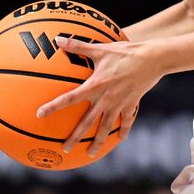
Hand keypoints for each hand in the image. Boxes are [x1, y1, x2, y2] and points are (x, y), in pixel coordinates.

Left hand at [34, 37, 159, 155]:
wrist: (153, 59)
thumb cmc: (126, 52)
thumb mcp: (101, 48)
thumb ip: (78, 46)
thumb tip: (58, 39)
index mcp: (95, 86)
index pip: (70, 98)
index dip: (53, 107)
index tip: (39, 114)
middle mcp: (105, 99)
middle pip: (87, 122)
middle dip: (75, 137)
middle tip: (64, 149)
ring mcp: (119, 104)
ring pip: (106, 128)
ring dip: (98, 142)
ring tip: (90, 154)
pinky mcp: (131, 104)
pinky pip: (126, 121)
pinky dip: (123, 131)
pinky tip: (120, 139)